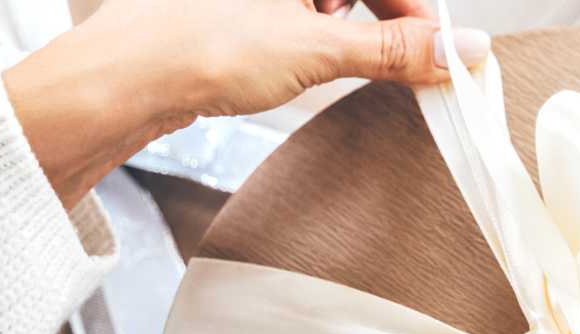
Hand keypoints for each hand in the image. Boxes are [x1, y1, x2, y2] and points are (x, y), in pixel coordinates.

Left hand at [2, 0, 491, 206]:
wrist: (121, 80)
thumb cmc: (199, 44)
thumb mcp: (317, 48)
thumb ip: (393, 49)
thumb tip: (459, 52)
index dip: (415, 9)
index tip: (437, 49)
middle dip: (378, 15)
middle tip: (395, 61)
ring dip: (338, 26)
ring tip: (322, 59)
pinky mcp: (225, 8)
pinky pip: (285, 11)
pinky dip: (304, 36)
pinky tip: (289, 63)